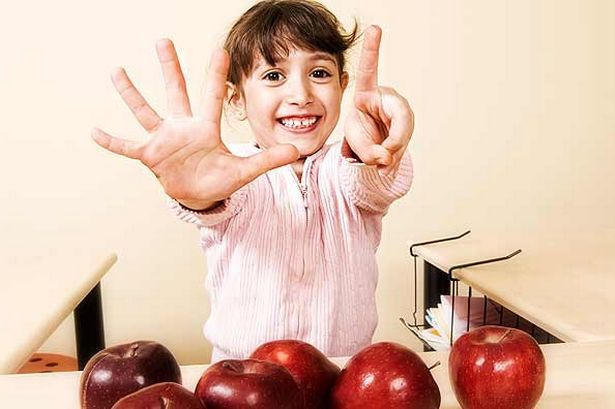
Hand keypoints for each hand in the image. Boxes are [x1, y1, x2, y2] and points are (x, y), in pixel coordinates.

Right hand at [93, 39, 298, 209]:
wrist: (200, 195)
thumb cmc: (220, 179)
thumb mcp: (245, 171)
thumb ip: (268, 160)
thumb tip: (296, 152)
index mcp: (205, 128)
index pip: (211, 96)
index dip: (216, 75)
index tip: (220, 49)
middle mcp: (183, 127)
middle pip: (176, 92)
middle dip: (170, 68)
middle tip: (163, 40)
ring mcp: (164, 140)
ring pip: (146, 112)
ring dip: (132, 94)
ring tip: (117, 71)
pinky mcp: (151, 156)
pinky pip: (128, 147)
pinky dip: (113, 141)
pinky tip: (94, 131)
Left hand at [344, 25, 413, 174]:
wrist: (372, 148)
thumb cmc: (360, 133)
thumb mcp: (355, 140)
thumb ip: (366, 149)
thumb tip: (384, 157)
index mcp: (368, 92)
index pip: (370, 70)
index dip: (372, 50)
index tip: (374, 28)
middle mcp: (388, 99)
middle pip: (401, 115)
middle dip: (394, 139)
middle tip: (382, 155)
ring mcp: (401, 114)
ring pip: (404, 134)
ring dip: (391, 153)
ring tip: (379, 164)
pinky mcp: (407, 128)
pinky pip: (404, 145)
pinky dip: (394, 160)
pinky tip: (385, 168)